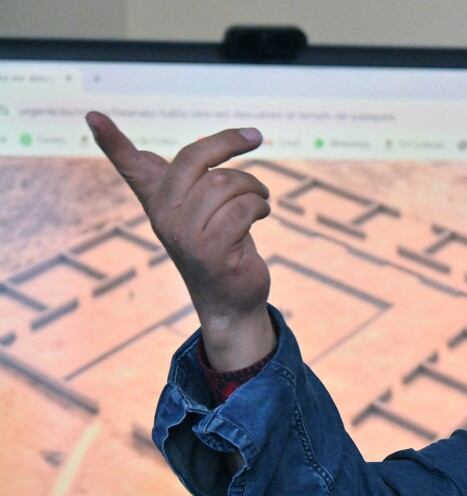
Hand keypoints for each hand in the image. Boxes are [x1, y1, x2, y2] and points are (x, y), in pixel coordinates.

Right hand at [86, 112, 275, 369]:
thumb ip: (177, 176)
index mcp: (158, 199)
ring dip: (253, 184)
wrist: (229, 298)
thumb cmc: (216, 243)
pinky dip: (260, 206)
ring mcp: (186, 236)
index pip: (130, 165)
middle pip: (195, 159)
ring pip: (225, 183)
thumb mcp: (194, 208)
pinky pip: (243, 209)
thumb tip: (145, 145)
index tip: (92, 114)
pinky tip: (262, 213)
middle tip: (255, 137)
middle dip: (229, 142)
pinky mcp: (212, 252)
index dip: (111, 140)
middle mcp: (164, 216)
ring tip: (260, 196)